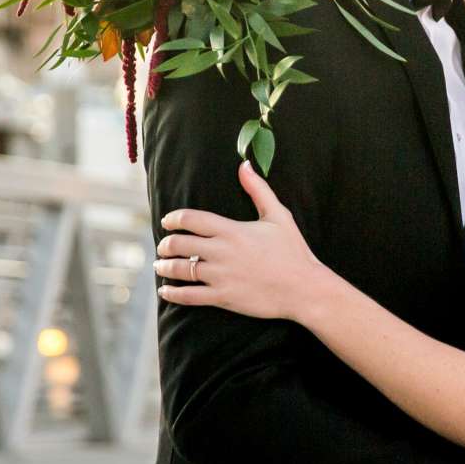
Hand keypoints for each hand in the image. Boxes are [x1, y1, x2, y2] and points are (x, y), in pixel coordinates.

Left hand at [155, 162, 328, 321]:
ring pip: (181, 270)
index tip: (167, 221)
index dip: (174, 218)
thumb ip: (258, 189)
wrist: (304, 288)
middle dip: (166, 244)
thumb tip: (244, 165)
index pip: (191, 219)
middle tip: (164, 246)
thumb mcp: (279, 215)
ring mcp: (220, 276)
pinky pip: (189, 296)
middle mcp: (222, 252)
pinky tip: (165, 291)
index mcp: (232, 230)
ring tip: (160, 265)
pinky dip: (173, 293)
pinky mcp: (223, 297)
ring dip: (165, 267)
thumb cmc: (293, 251)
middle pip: (180, 244)